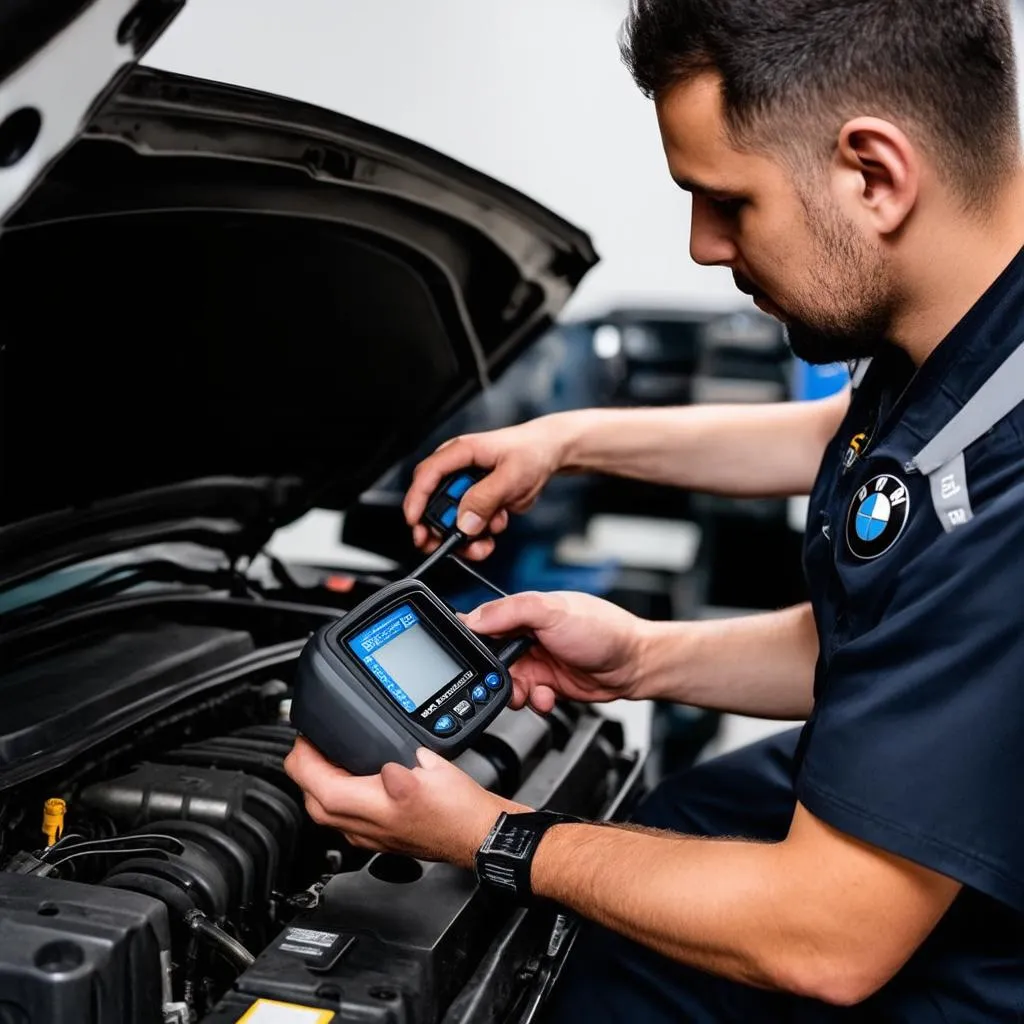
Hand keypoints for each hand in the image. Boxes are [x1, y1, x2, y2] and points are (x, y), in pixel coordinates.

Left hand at [283, 738, 527, 867]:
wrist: (478, 834)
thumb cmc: (459, 811)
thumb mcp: (431, 773)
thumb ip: (401, 764)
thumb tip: (385, 765)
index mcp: (369, 809)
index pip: (313, 783)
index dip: (303, 755)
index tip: (306, 736)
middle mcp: (362, 828)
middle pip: (310, 799)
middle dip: (304, 767)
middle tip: (313, 742)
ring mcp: (369, 835)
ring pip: (324, 810)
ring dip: (317, 782)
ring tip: (327, 755)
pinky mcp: (379, 836)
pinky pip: (342, 816)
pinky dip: (335, 794)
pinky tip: (350, 777)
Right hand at [402, 416, 574, 560]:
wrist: (549, 453)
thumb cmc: (530, 451)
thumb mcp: (511, 476)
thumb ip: (486, 499)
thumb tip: (465, 523)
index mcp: (460, 453)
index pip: (426, 475)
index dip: (416, 501)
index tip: (415, 524)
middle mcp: (457, 469)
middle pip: (434, 503)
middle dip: (442, 529)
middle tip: (452, 545)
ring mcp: (466, 487)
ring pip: (451, 520)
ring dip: (467, 536)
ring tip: (487, 539)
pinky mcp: (476, 500)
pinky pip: (469, 524)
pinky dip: (481, 533)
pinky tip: (498, 523)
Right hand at [462, 591, 648, 712]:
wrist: (634, 664)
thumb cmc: (603, 629)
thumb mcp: (553, 611)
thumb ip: (511, 611)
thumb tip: (473, 618)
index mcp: (523, 612)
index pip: (484, 624)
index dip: (473, 642)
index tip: (472, 659)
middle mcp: (527, 636)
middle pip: (490, 661)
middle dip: (493, 677)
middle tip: (503, 682)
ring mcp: (536, 661)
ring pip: (506, 684)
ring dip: (514, 693)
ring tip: (531, 692)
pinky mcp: (546, 684)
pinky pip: (526, 699)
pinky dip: (534, 702)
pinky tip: (548, 697)